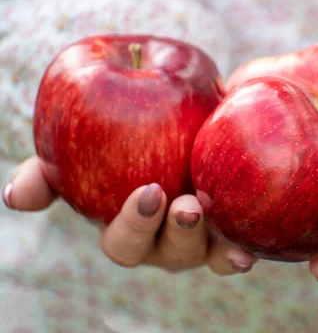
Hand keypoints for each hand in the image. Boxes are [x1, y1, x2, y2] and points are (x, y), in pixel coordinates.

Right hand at [2, 156, 256, 274]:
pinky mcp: (232, 228)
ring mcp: (202, 237)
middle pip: (162, 252)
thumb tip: (17, 196)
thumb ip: (53, 167)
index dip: (132, 224)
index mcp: (132, 224)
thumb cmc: (135, 131)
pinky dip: (238, 251)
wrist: (194, 112)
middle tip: (179, 203)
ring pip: (200, 253)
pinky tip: (246, 250)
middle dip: (169, 232)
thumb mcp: (91, 138)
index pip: (123, 239)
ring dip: (202, 238)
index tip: (148, 193)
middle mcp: (166, 238)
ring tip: (205, 208)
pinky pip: (236, 247)